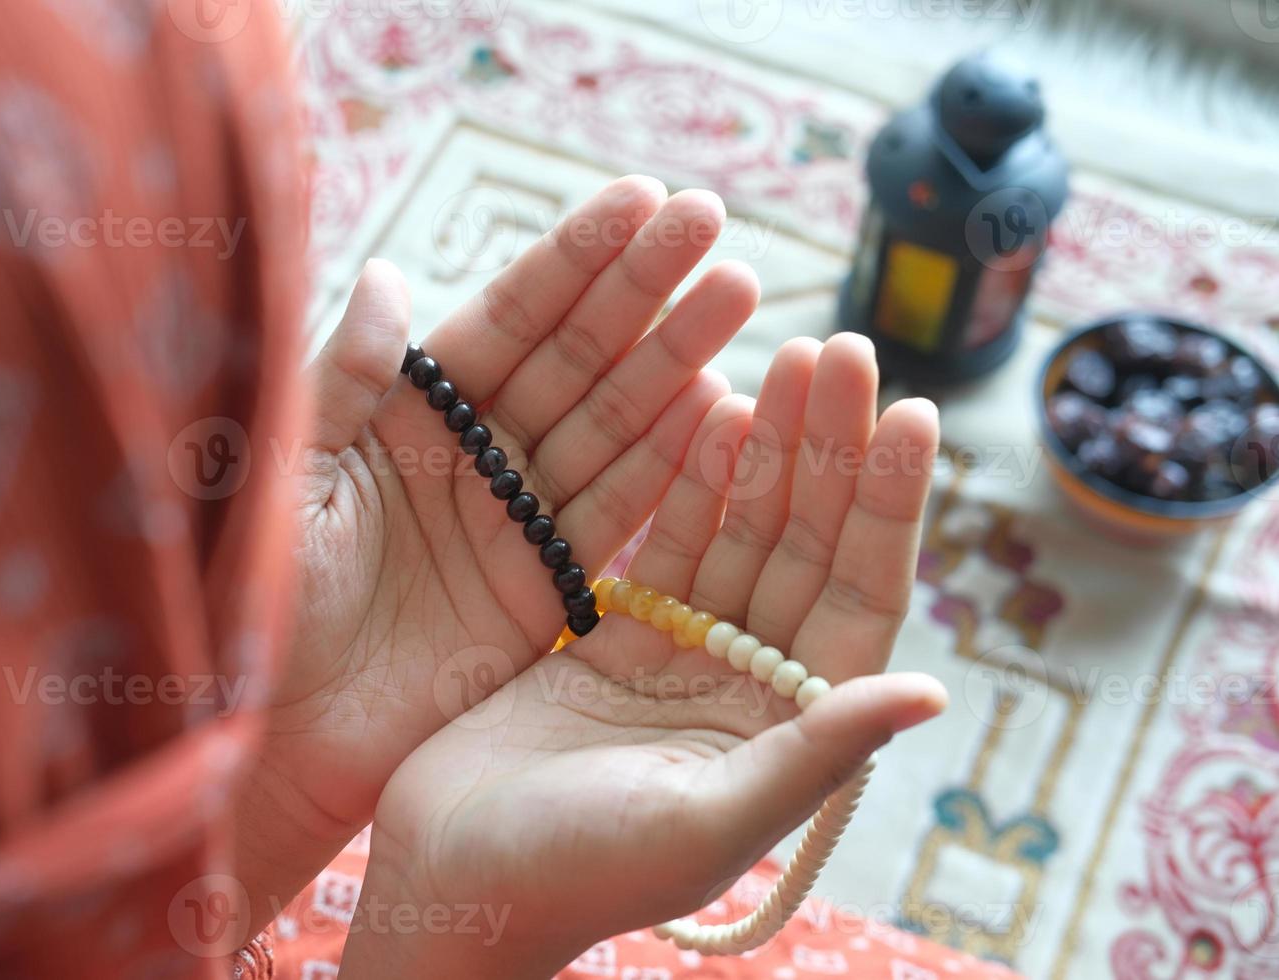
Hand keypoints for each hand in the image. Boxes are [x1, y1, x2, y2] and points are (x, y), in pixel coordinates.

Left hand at [241, 179, 760, 904]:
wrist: (272, 736)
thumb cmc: (252, 603)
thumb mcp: (286, 476)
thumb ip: (343, 378)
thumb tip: (388, 273)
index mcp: (407, 411)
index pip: (505, 318)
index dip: (571, 259)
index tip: (640, 197)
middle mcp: (474, 454)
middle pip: (574, 356)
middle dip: (642, 289)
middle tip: (711, 222)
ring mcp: (516, 519)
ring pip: (610, 424)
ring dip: (675, 360)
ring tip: (738, 293)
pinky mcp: (546, 590)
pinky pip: (616, 515)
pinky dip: (669, 466)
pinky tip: (719, 405)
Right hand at [343, 336, 946, 976]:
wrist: (449, 877)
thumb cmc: (576, 872)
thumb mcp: (704, 818)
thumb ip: (814, 754)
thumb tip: (932, 692)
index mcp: (789, 733)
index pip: (859, 598)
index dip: (890, 508)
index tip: (915, 414)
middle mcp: (750, 687)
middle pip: (807, 547)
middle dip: (833, 450)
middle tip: (850, 351)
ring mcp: (685, 657)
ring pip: (743, 531)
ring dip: (772, 448)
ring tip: (797, 357)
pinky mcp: (617, 637)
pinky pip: (670, 542)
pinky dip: (694, 478)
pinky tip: (716, 407)